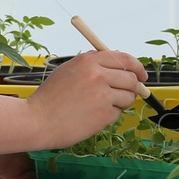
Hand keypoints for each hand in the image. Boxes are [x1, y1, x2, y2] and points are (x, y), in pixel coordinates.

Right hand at [22, 49, 145, 150]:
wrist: (37, 120)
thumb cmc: (50, 97)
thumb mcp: (68, 70)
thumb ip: (92, 65)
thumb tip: (118, 65)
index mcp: (89, 61)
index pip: (124, 58)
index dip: (137, 67)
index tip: (141, 75)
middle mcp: (98, 75)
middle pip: (132, 78)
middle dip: (133, 87)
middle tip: (127, 93)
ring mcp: (103, 95)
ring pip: (128, 97)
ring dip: (120, 102)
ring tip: (100, 106)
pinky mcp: (104, 114)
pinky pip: (118, 112)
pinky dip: (110, 114)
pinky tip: (92, 115)